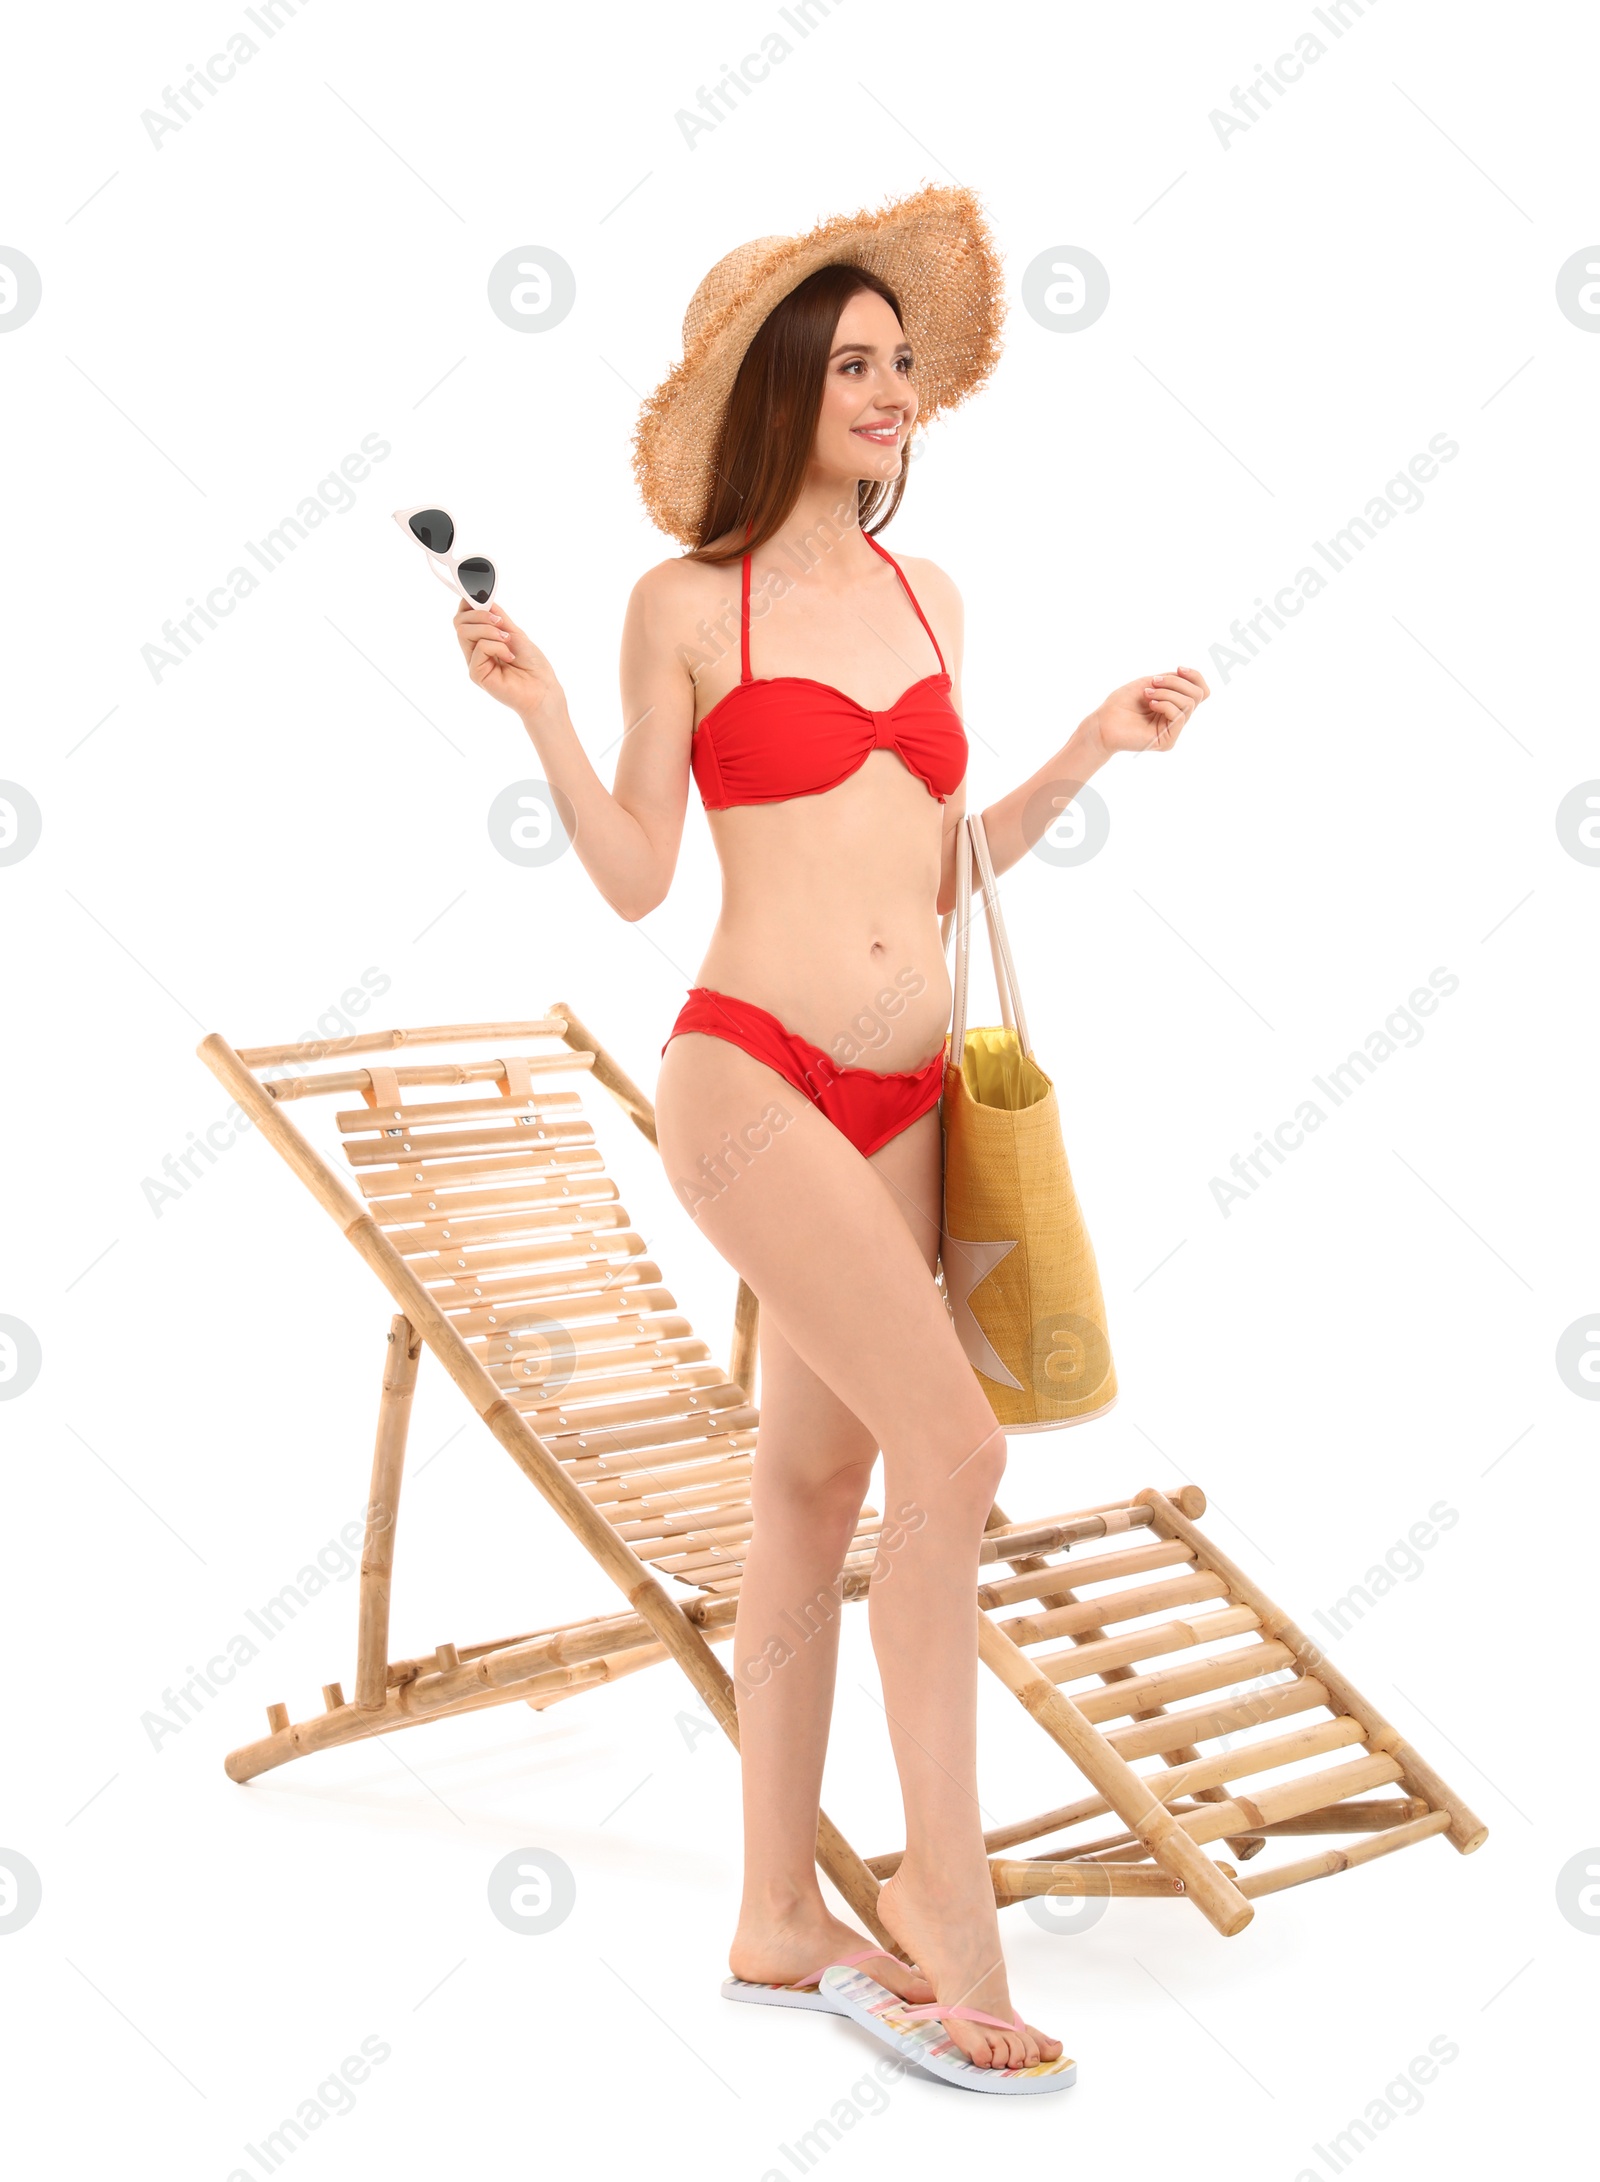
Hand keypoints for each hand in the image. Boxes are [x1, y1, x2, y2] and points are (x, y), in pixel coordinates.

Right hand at [453, 599, 562, 720]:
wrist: (543, 689)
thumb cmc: (533, 665)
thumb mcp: (514, 632)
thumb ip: (497, 617)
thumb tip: (481, 598)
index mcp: (482, 640)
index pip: (464, 617)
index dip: (469, 604)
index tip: (484, 599)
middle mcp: (475, 651)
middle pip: (459, 622)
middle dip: (480, 614)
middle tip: (500, 623)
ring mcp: (474, 663)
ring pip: (464, 632)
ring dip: (489, 630)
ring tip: (507, 640)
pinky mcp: (476, 674)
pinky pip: (479, 648)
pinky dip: (497, 647)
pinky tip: (509, 656)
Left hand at [1090, 666, 1209, 755]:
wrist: (1103, 722)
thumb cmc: (1122, 703)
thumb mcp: (1150, 683)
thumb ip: (1173, 681)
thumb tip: (1190, 678)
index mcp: (1174, 704)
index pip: (1201, 691)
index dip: (1195, 676)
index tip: (1178, 668)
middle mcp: (1176, 718)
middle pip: (1197, 695)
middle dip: (1176, 682)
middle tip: (1153, 682)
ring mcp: (1173, 731)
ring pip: (1189, 704)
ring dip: (1167, 692)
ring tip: (1147, 694)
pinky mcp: (1167, 741)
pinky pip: (1179, 716)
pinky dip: (1165, 704)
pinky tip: (1150, 705)